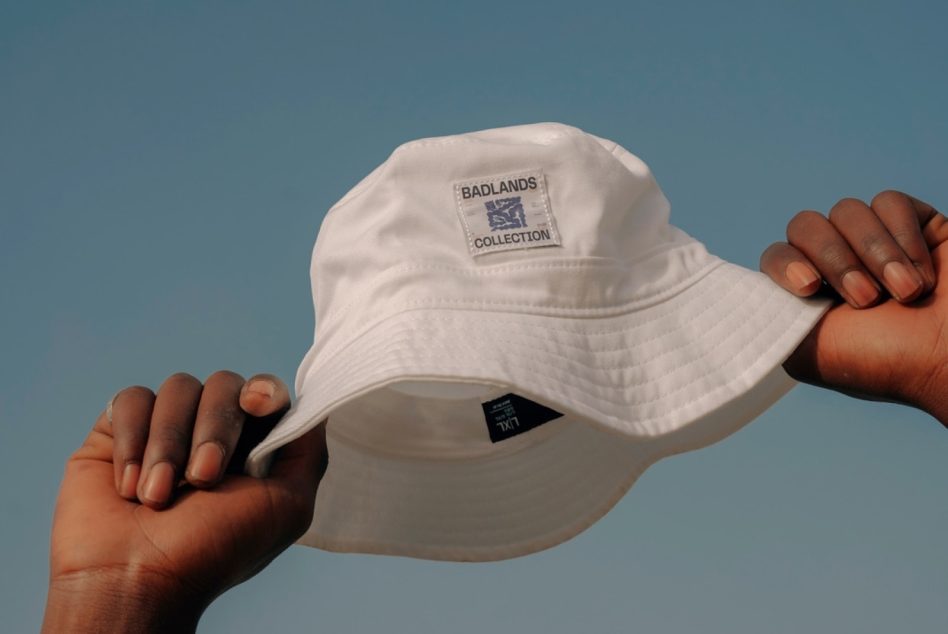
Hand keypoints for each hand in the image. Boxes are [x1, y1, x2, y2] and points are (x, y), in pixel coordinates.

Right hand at [43, 371, 326, 633]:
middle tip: (202, 478)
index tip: (254, 404)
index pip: (266, 393)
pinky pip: (131, 399)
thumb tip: (313, 408)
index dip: (263, 391)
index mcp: (254, 448)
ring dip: (169, 443)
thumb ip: (308, 452)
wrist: (136, 580)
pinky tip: (129, 485)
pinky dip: (132, 439)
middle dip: (214, 430)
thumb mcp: (287, 507)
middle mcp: (211, 433)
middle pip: (223, 385)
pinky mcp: (118, 431)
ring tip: (156, 496)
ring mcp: (166, 429)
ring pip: (178, 388)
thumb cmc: (215, 551)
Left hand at [760, 190, 947, 423]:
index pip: (775, 256)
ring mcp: (878, 244)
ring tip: (905, 292)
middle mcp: (839, 267)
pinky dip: (903, 235)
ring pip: (847, 210)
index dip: (786, 264)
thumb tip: (730, 295)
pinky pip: (888, 202)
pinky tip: (924, 272)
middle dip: (834, 258)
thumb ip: (765, 319)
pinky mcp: (918, 225)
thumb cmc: (886, 364)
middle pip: (805, 225)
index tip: (810, 290)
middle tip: (866, 298)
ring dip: (875, 252)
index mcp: (808, 297)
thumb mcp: (804, 353)